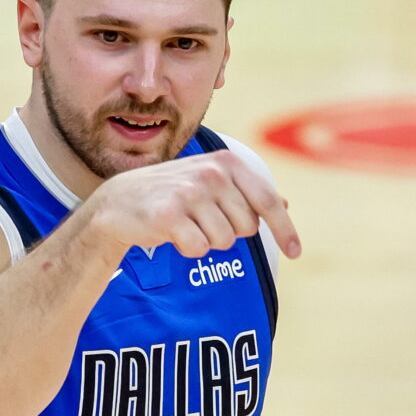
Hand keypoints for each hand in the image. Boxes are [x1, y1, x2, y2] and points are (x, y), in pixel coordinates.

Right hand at [86, 149, 300, 259]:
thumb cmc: (173, 193)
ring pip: (223, 241)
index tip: (296, 253)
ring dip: (206, 241)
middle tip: (203, 220)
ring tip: (186, 224)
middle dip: (229, 232)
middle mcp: (211, 173)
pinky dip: (188, 248)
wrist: (120, 201)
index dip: (285, 230)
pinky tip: (173, 233)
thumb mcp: (211, 183)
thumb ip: (247, 192)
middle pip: (246, 227)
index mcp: (226, 162)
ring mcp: (189, 193)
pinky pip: (199, 249)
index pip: (267, 201)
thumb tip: (284, 204)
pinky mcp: (169, 215)